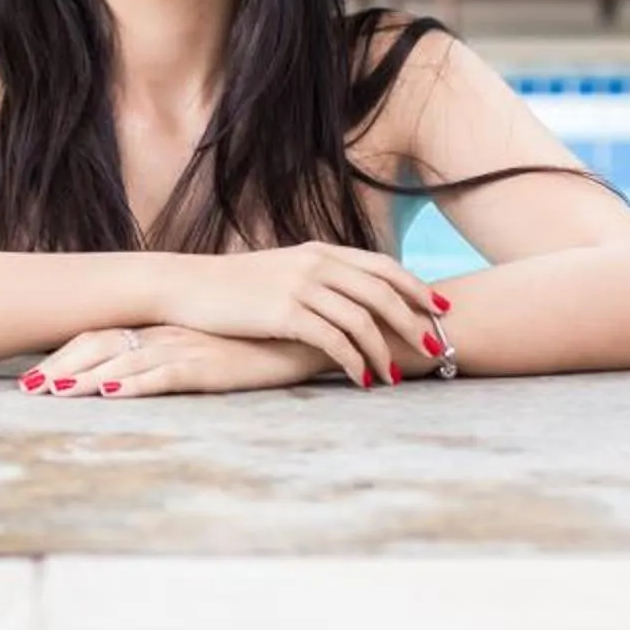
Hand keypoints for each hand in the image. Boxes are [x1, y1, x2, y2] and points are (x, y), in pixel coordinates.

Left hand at [20, 325, 343, 397]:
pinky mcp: (210, 364)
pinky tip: (109, 394)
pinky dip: (134, 385)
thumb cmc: (255, 340)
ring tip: (49, 394)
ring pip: (123, 362)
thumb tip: (139, 367)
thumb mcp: (206, 343)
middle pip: (100, 346)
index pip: (101, 335)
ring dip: (83, 379)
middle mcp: (166, 331)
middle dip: (60, 367)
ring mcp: (186, 346)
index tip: (33, 375)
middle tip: (25, 389)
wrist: (305, 329)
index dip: (64, 355)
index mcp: (161, 326)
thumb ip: (174, 351)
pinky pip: (164, 375)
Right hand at [151, 242, 447, 386]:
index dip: (416, 287)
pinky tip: (360, 379)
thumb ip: (318, 277)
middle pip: (382, 292)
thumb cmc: (235, 285)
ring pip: (362, 320)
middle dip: (412, 321)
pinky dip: (353, 362)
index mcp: (320, 251)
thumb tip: (352, 300)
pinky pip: (333, 341)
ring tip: (393, 376)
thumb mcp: (282, 270)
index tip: (440, 308)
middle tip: (432, 348)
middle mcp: (317, 263)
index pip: (382, 266)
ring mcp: (302, 286)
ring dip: (383, 350)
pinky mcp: (286, 313)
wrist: (188, 286)